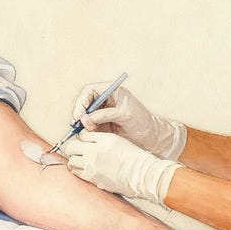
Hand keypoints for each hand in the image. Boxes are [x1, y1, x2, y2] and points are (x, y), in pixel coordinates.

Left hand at [63, 131, 181, 204]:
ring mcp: (92, 168)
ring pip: (71, 162)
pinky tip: (85, 169)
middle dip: (71, 147)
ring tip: (81, 160)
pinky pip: (77, 174)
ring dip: (74, 160)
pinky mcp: (93, 180)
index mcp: (102, 141)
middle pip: (70, 147)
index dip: (80, 137)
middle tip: (75, 149)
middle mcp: (94, 153)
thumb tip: (83, 137)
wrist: (141, 174)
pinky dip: (78, 170)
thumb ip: (99, 137)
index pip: (81, 135)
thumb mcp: (116, 140)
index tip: (82, 140)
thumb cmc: (132, 157)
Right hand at [72, 81, 186, 159]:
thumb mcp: (123, 114)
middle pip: (85, 104)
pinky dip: (88, 131)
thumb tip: (85, 118)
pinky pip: (90, 127)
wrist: (151, 137)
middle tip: (79, 125)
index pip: (90, 91)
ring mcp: (103, 114)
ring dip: (84, 124)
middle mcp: (105, 101)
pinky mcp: (102, 126)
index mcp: (111, 92)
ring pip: (85, 116)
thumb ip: (104, 115)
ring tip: (91, 131)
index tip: (79, 114)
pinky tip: (91, 135)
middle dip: (81, 114)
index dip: (82, 101)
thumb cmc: (142, 121)